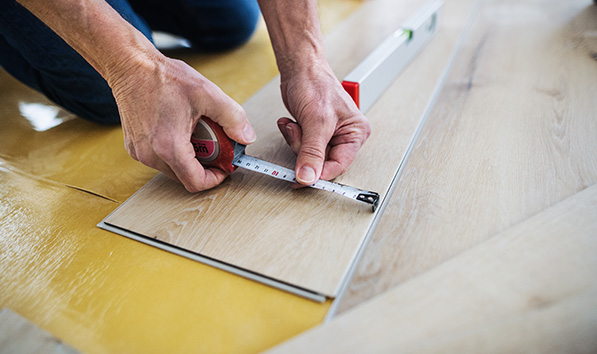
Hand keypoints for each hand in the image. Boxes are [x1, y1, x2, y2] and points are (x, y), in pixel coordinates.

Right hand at [109, 53, 255, 191]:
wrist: (129, 65)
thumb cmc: (163, 77)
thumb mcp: (208, 94)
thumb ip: (233, 118)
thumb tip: (247, 137)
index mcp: (169, 146)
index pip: (196, 182)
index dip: (216, 178)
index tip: (225, 165)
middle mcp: (151, 154)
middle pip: (186, 176)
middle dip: (205, 165)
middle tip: (216, 143)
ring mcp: (139, 152)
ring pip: (173, 168)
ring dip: (190, 157)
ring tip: (198, 132)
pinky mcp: (134, 146)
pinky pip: (160, 158)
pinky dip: (175, 150)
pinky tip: (181, 129)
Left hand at [277, 60, 370, 184]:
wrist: (299, 67)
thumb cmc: (316, 83)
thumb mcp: (316, 121)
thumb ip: (312, 152)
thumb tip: (308, 176)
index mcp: (356, 133)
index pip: (339, 165)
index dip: (319, 173)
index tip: (302, 178)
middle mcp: (345, 136)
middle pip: (322, 162)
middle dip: (304, 149)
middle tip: (298, 132)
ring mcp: (328, 135)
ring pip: (308, 156)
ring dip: (296, 141)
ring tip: (295, 123)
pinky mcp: (313, 133)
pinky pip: (300, 146)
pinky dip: (292, 136)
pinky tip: (292, 122)